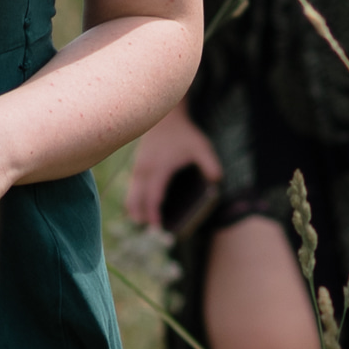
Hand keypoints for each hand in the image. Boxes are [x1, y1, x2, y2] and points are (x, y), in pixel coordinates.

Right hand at [120, 108, 221, 233]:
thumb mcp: (201, 146)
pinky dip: (135, 201)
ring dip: (136, 211)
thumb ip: (209, 164)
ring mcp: (138, 168)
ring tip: (144, 225)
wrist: (164, 115)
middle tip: (151, 233)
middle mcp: (145, 170)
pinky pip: (132, 189)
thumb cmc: (183, 133)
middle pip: (136, 201)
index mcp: (160, 168)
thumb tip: (217, 181)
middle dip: (142, 217)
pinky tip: (142, 210)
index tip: (157, 228)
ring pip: (131, 196)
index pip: (153, 197)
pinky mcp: (137, 166)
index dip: (154, 214)